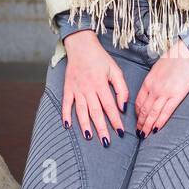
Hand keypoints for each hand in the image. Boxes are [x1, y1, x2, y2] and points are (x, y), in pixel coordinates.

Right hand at [62, 31, 128, 145]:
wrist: (81, 46)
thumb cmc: (100, 58)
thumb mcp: (115, 70)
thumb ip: (121, 88)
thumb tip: (123, 107)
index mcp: (101, 84)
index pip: (110, 106)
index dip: (115, 120)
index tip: (120, 132)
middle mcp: (88, 88)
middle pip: (96, 112)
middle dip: (101, 128)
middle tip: (106, 142)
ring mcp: (76, 89)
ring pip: (81, 110)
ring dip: (85, 125)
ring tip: (89, 137)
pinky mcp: (67, 88)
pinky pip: (66, 103)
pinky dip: (65, 114)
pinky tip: (67, 125)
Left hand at [135, 37, 188, 135]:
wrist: (188, 52)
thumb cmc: (175, 57)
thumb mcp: (158, 68)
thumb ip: (153, 80)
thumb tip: (152, 89)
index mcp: (148, 81)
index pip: (139, 101)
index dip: (137, 113)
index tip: (137, 120)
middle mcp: (154, 88)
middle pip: (143, 110)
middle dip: (140, 123)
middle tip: (138, 133)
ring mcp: (164, 93)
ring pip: (152, 113)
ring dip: (147, 126)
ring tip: (145, 135)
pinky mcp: (176, 95)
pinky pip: (166, 112)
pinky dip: (159, 122)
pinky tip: (156, 129)